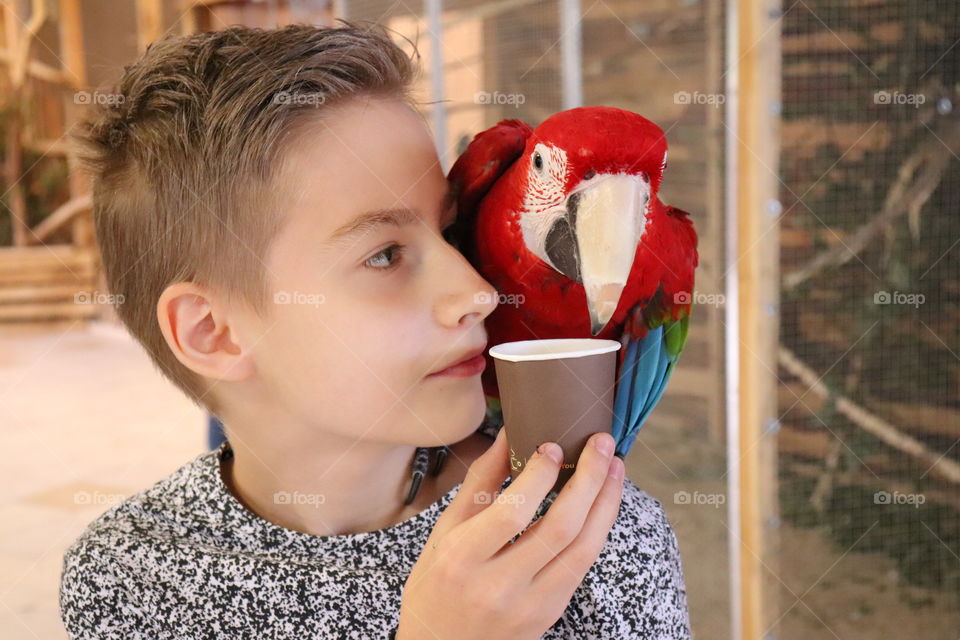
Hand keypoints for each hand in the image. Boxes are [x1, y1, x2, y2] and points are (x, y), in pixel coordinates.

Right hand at [397, 427, 624, 639]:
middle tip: (602, 443)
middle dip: (589, 479)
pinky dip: (597, 529)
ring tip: (615, 466)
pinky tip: (602, 503)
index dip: (539, 475)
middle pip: (560, 527)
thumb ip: (480, 484)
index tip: (553, 445)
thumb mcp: (445, 533)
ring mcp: (529, 605)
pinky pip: (582, 565)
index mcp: (462, 559)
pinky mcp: (549, 614)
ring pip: (583, 548)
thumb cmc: (436, 587)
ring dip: (606, 503)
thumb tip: (509, 435)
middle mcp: (498, 586)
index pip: (512, 512)